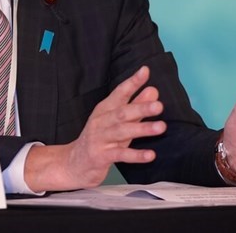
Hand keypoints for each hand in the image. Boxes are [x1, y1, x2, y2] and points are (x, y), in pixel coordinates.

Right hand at [23, 65, 165, 191]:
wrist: (74, 163)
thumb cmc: (100, 140)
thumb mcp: (118, 122)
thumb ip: (136, 108)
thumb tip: (154, 91)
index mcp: (105, 109)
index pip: (120, 93)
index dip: (132, 82)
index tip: (145, 71)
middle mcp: (101, 121)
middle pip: (122, 112)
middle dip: (141, 108)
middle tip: (159, 105)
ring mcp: (99, 139)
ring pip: (121, 132)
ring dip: (142, 129)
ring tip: (161, 127)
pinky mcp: (100, 157)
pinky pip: (120, 155)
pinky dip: (135, 155)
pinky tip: (150, 155)